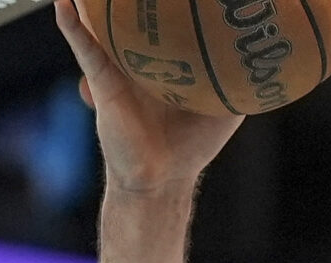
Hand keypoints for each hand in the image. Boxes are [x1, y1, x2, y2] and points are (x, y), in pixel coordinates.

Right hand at [51, 0, 241, 197]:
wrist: (162, 177)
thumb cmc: (192, 144)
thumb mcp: (226, 107)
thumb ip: (240, 80)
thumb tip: (267, 54)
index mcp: (165, 56)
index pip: (162, 17)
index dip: (162, 1)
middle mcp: (138, 55)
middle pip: (128, 13)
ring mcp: (116, 65)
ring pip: (100, 22)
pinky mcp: (101, 82)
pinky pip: (84, 49)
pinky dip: (72, 27)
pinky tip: (63, 3)